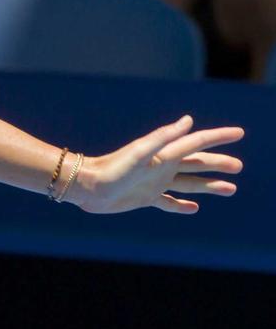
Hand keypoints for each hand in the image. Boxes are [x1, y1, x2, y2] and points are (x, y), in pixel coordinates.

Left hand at [68, 116, 243, 213]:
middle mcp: (162, 167)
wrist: (87, 187)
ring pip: (189, 184)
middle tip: (239, 167)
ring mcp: (155, 183)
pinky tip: (194, 208)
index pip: (197, 142)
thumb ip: (163, 137)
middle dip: (218, 163)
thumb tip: (188, 120)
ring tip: (231, 189)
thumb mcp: (140, 153)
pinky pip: (169, 202)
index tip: (239, 132)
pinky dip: (182, 205)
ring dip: (209, 186)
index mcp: (164, 154)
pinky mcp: (146, 198)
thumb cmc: (112, 169)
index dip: (218, 137)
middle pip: (197, 163)